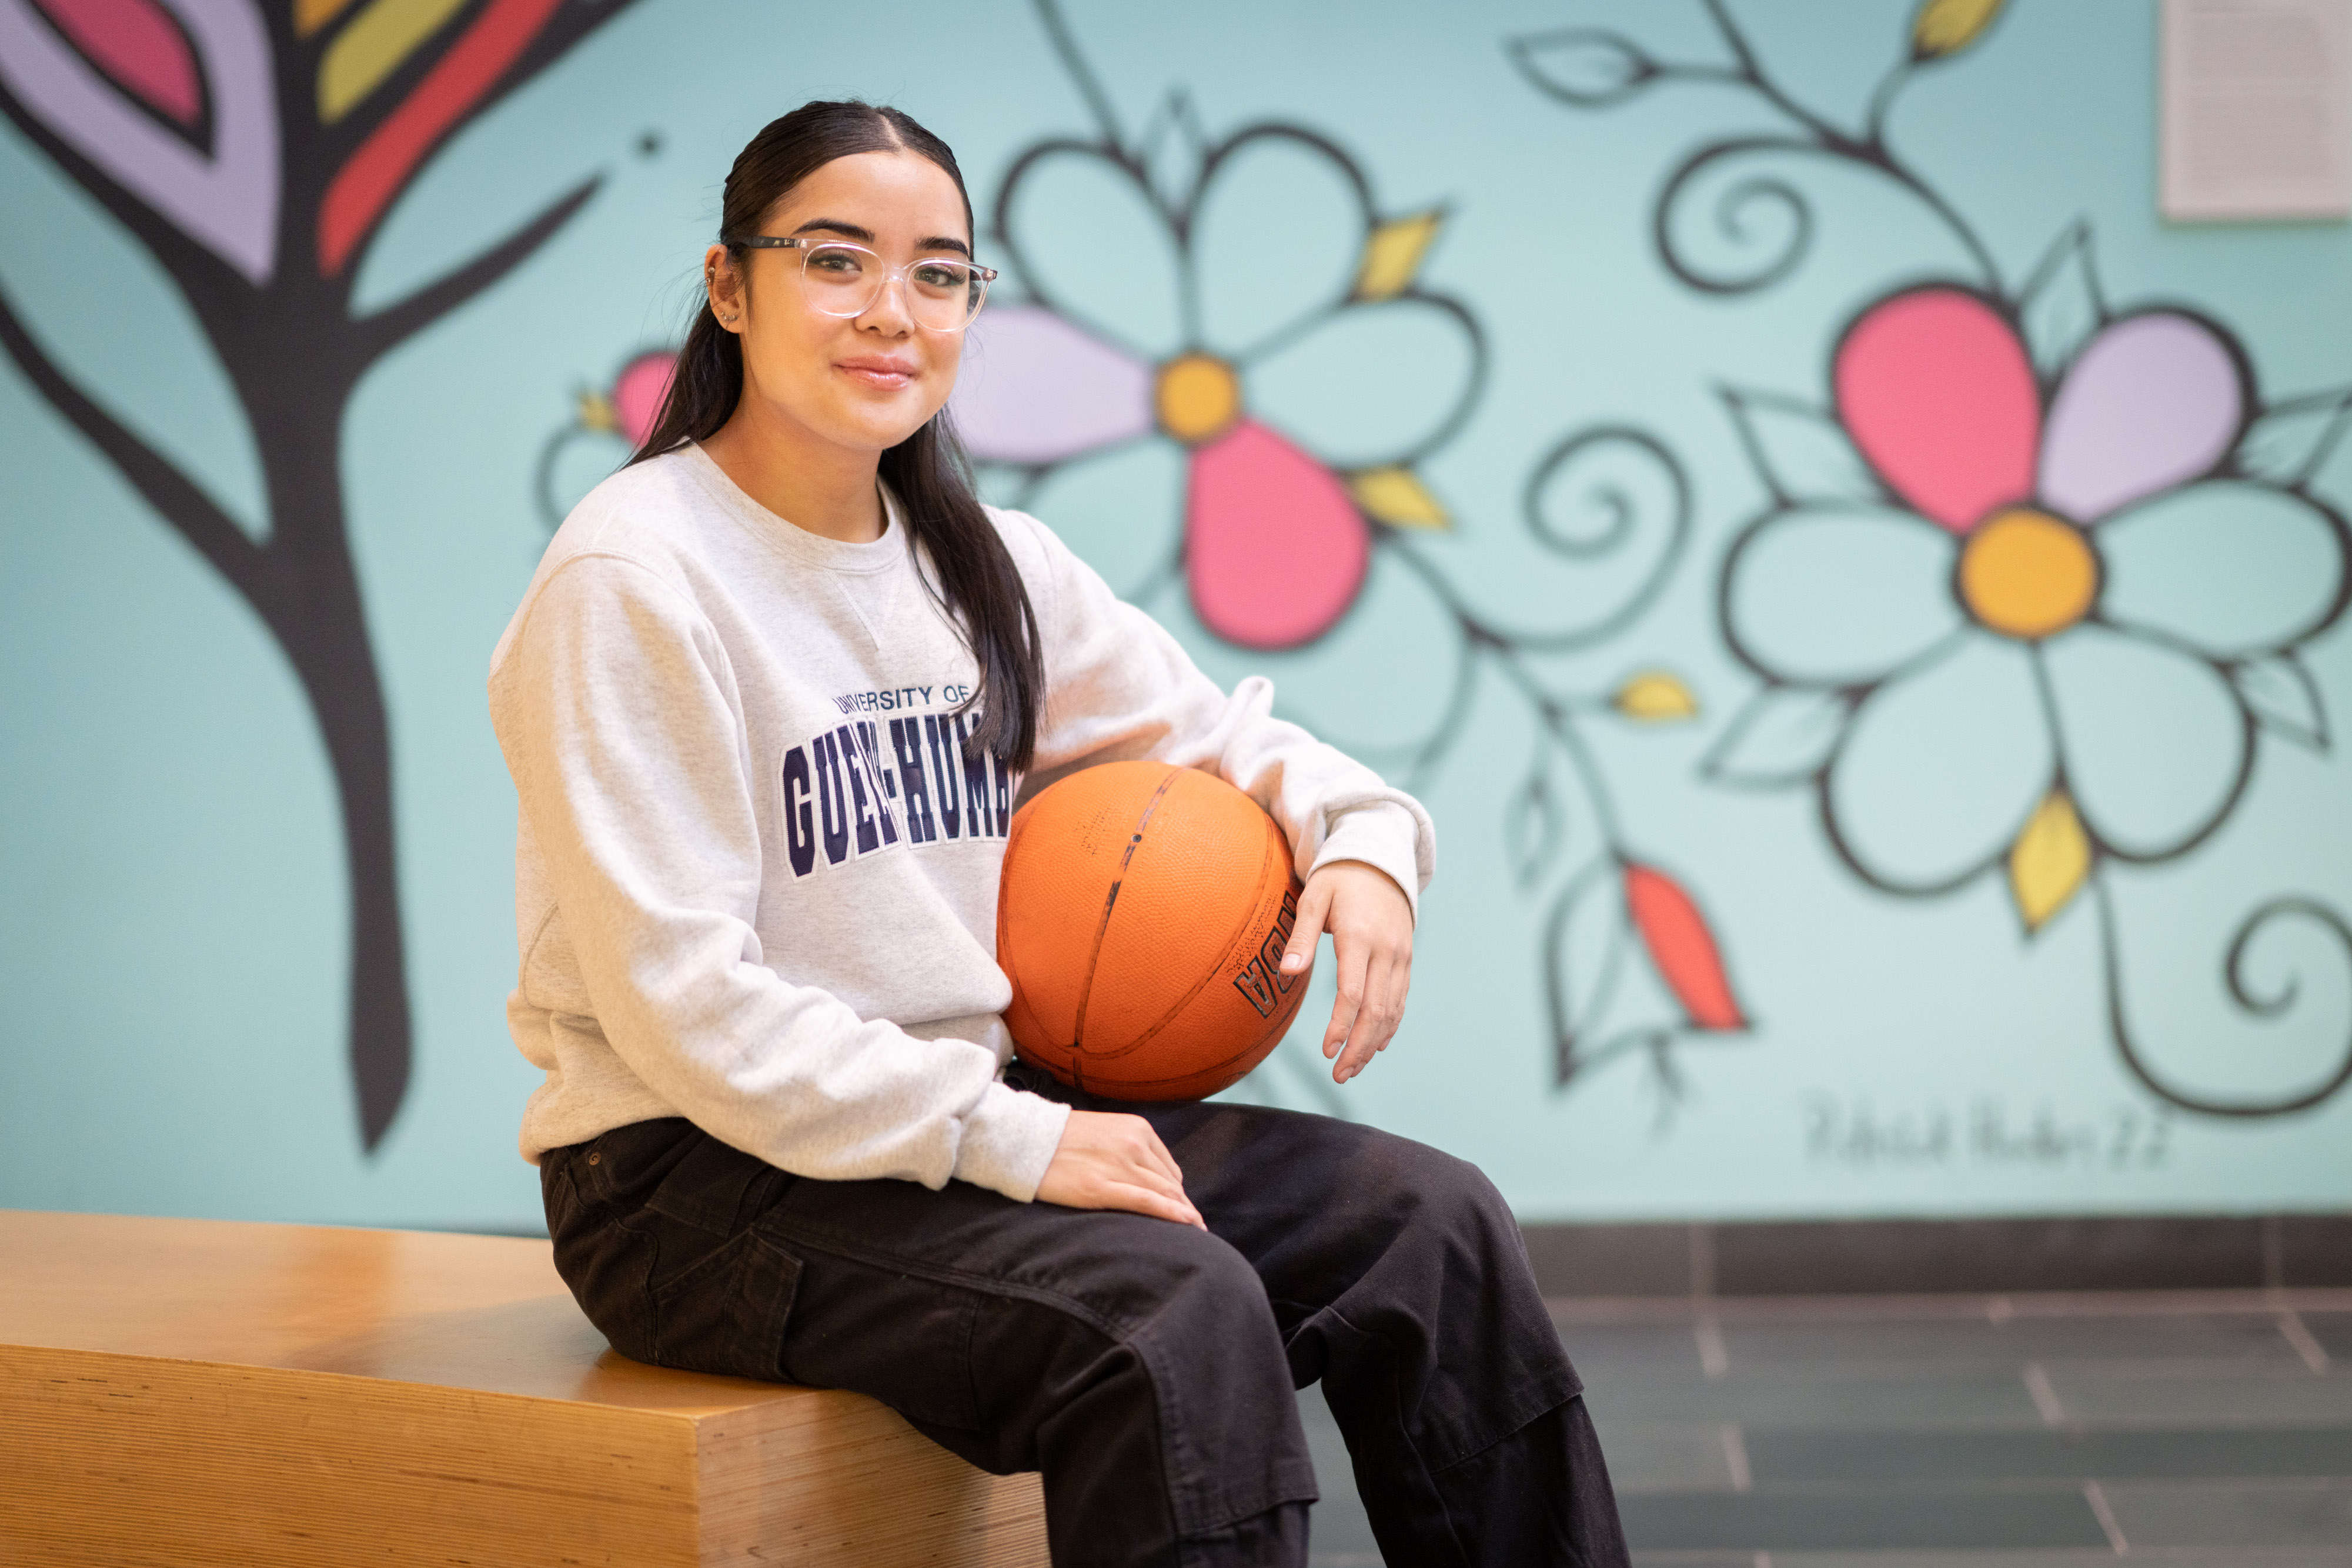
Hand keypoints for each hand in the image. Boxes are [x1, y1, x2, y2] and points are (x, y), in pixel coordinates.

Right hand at [1036, 1110, 1205, 1227]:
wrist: (1024, 1139)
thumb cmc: (1062, 1139)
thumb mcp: (1106, 1132)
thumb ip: (1130, 1149)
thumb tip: (1150, 1177)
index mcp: (1137, 1129)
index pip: (1168, 1167)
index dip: (1177, 1192)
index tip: (1183, 1208)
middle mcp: (1134, 1144)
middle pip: (1170, 1182)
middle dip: (1184, 1206)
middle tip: (1195, 1226)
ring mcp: (1119, 1166)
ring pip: (1164, 1193)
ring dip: (1184, 1214)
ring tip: (1195, 1232)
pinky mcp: (1101, 1188)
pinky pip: (1147, 1202)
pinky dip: (1172, 1214)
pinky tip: (1188, 1225)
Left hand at [1281, 861, 1412, 1083]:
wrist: (1380, 859)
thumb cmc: (1339, 878)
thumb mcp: (1314, 898)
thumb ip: (1301, 938)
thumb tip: (1288, 973)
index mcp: (1360, 937)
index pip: (1352, 994)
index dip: (1340, 1026)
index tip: (1327, 1050)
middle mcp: (1386, 951)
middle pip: (1376, 1011)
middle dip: (1358, 1047)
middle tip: (1340, 1075)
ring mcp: (1400, 957)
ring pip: (1392, 1010)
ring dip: (1373, 1043)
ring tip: (1352, 1068)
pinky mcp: (1406, 959)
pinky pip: (1401, 999)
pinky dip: (1390, 1026)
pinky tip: (1376, 1045)